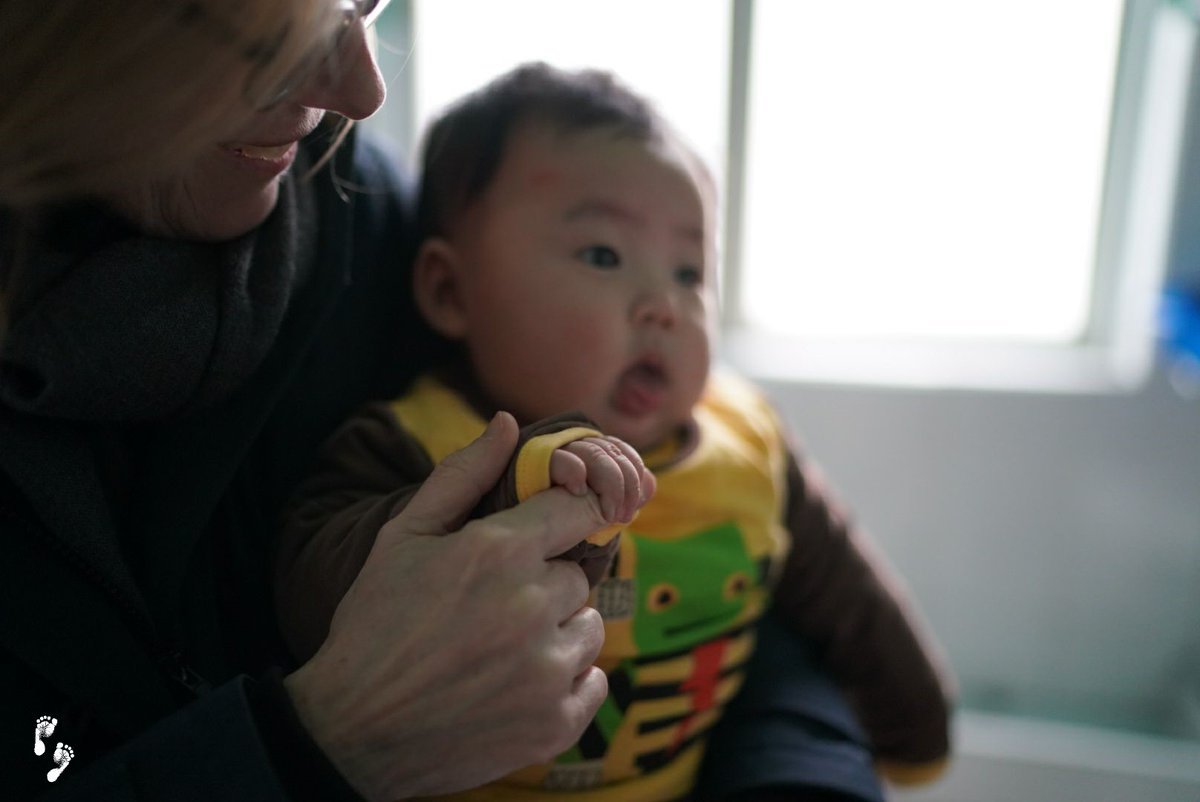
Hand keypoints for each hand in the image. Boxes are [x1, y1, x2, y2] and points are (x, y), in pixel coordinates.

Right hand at [285, 413, 638, 799]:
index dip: (569, 517)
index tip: (557, 532)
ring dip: (558, 635)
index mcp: (501, 551)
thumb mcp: (404, 536)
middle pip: (577, 576)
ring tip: (500, 651)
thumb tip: (508, 424)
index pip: (578, 510)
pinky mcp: (556, 722)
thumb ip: (462, 475)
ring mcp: (549, 668)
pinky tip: (515, 687)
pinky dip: (565, 685)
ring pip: (588, 629)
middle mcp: (535, 605)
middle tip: (494, 609)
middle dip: (545, 586)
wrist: (352, 728)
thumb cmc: (374, 623)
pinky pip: (593, 683)